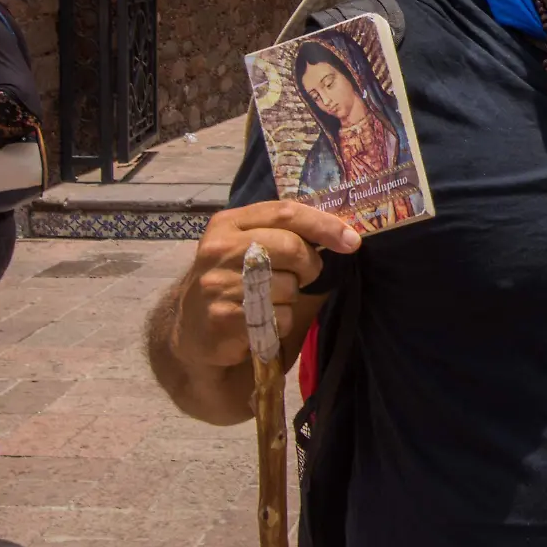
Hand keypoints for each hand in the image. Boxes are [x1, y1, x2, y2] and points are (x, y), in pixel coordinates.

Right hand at [174, 202, 360, 369]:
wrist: (194, 334)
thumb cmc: (237, 287)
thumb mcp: (253, 252)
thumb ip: (289, 238)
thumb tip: (346, 235)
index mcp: (228, 224)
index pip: (284, 212)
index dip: (324, 225)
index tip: (352, 241)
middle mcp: (218, 249)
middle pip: (292, 247)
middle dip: (310, 266)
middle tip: (303, 278)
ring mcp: (217, 283)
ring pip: (288, 287)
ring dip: (291, 301)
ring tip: (268, 305)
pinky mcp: (222, 318)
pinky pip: (278, 318)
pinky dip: (280, 325)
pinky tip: (261, 324)